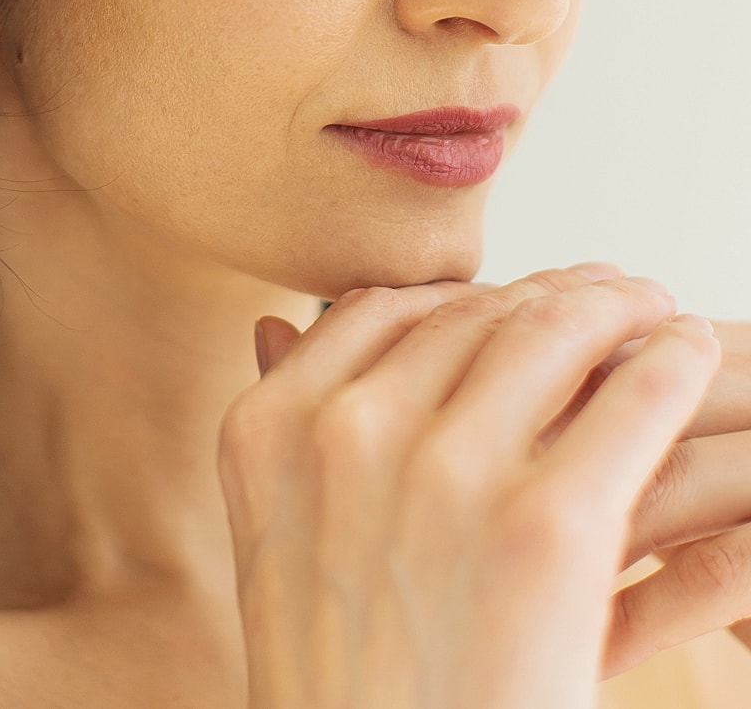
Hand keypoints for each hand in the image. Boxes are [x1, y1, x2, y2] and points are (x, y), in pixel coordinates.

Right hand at [220, 265, 718, 708]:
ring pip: (551, 332)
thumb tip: (273, 324)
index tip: (508, 298)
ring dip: (617, 303)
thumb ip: (279, 424)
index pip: (377, 310)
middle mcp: (344, 433)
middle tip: (604, 289)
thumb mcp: (277, 547)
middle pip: (470, 313)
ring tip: (652, 306)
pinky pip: (631, 398)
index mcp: (268, 430)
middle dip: (546, 290)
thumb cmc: (345, 687)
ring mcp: (443, 474)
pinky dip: (672, 360)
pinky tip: (691, 351)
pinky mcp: (548, 527)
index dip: (457, 296)